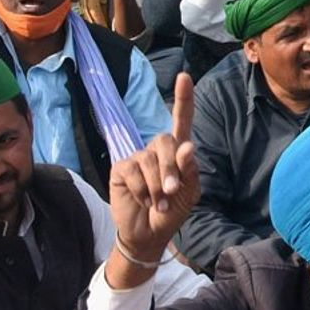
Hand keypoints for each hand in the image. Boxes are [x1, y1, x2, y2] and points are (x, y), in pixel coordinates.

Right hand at [107, 74, 198, 281]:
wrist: (150, 233)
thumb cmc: (172, 209)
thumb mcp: (188, 193)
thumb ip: (189, 170)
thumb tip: (187, 146)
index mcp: (178, 151)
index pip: (182, 120)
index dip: (183, 98)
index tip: (184, 76)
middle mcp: (157, 150)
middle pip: (165, 140)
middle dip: (170, 168)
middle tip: (172, 190)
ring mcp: (137, 157)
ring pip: (148, 158)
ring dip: (156, 184)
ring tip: (158, 202)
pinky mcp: (121, 168)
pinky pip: (132, 170)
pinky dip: (141, 189)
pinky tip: (144, 200)